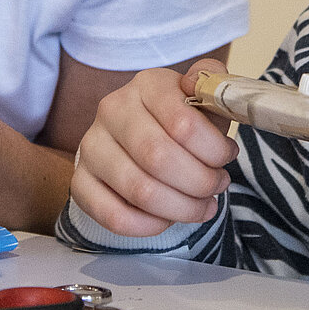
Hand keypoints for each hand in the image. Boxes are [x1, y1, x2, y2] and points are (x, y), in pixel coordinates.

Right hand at [69, 57, 236, 236]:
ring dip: (181, 208)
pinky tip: (168, 219)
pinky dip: (149, 226)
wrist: (135, 136)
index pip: (183, 124)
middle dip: (200, 182)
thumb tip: (207, 87)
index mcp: (147, 85)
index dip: (214, 150)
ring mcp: (91, 146)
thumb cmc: (178, 121)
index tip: (227, 156)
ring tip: (202, 205)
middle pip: (159, 158)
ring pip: (140, 191)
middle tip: (217, 186)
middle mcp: (112, 110)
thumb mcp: (201, 97)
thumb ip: (214, 84)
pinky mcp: (80, 181)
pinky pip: (113, 215)